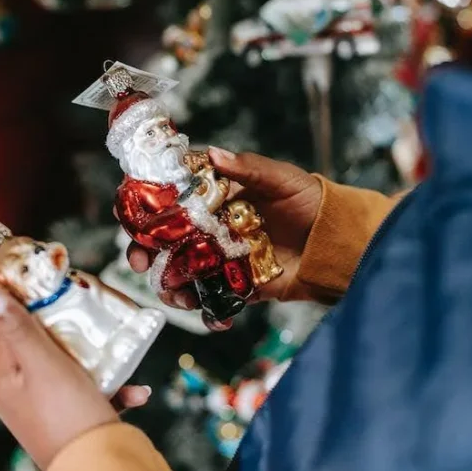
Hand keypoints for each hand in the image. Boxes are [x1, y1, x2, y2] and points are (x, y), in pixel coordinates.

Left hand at [0, 288, 151, 470]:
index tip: (49, 285)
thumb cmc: (67, 415)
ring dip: (98, 362)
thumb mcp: (42, 363)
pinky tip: (136, 391)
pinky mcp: (76, 427)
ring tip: (117, 352)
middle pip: (43, 348)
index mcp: (7, 380)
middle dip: (69, 332)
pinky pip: (94, 398)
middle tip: (90, 313)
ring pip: (72, 372)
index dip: (26, 305)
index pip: (8, 331)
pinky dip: (114, 390)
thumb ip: (18, 329)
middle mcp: (23, 397)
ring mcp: (49, 413)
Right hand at [126, 147, 326, 330]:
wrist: (340, 242)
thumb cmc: (309, 201)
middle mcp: (212, 229)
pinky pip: (215, 301)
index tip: (131, 215)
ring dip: (170, 286)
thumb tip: (214, 154)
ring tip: (176, 295)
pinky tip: (212, 316)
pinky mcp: (240, 287)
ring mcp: (223, 259)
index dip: (146, 207)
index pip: (170, 200)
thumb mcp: (281, 178)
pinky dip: (208, 312)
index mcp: (215, 198)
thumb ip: (247, 168)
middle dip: (145, 252)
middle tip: (138, 260)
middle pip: (165, 241)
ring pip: (183, 274)